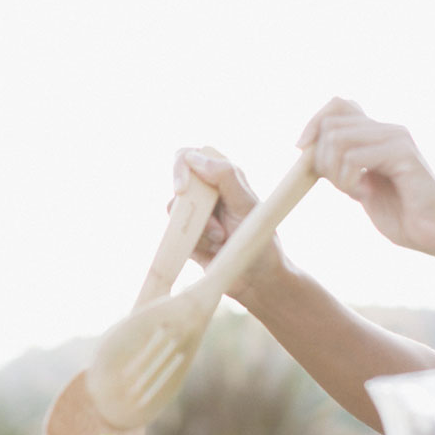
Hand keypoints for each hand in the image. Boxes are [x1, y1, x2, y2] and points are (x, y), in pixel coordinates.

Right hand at [172, 146, 288, 300]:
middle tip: (207, 218)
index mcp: (223, 176)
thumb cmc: (259, 238)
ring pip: (175, 209)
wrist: (258, 279)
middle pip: (177, 182)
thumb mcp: (246, 204)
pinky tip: (213, 249)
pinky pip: (176, 232)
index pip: (190, 155)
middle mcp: (206, 192)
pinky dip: (194, 241)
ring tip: (221, 238)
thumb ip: (224, 177)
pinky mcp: (187, 236)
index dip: (181, 167)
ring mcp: (195, 214)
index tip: (182, 188)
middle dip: (190, 203)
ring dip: (200, 226)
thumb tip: (193, 157)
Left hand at [300, 97, 434, 256]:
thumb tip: (309, 150)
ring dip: (335, 173)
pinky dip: (348, 181)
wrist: (434, 234)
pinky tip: (363, 195)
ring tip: (354, 192)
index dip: (313, 122)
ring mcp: (397, 138)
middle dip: (321, 158)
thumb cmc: (400, 215)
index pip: (338, 104)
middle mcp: (388, 129)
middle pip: (331, 123)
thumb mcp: (360, 186)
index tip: (301, 150)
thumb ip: (341, 166)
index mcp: (378, 134)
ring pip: (338, 139)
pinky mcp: (403, 154)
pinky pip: (355, 158)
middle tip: (340, 186)